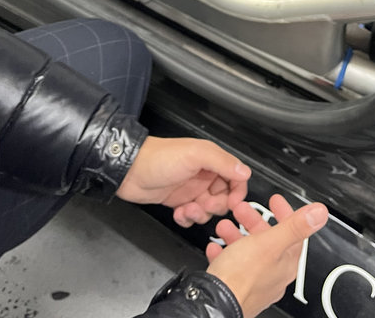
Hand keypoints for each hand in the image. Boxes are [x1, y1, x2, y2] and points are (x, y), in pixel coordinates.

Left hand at [116, 136, 250, 226]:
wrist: (130, 171)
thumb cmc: (160, 158)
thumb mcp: (195, 155)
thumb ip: (222, 162)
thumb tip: (245, 172)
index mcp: (211, 160)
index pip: (236, 177)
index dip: (238, 192)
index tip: (233, 203)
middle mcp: (204, 174)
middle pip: (224, 197)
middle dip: (216, 206)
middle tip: (204, 204)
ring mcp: (191, 189)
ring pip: (209, 210)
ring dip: (200, 214)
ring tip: (187, 209)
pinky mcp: (179, 202)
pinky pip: (192, 217)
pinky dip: (187, 219)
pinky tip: (178, 213)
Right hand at [206, 194, 327, 317]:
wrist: (215, 304)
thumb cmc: (242, 278)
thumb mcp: (270, 243)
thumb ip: (295, 226)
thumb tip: (320, 213)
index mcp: (285, 264)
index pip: (293, 234)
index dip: (285, 213)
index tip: (276, 201)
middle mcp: (273, 275)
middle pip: (268, 241)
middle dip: (255, 221)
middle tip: (243, 210)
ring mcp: (254, 283)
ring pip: (248, 252)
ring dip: (237, 235)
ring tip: (225, 226)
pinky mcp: (235, 288)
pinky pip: (231, 266)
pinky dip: (224, 253)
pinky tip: (216, 248)